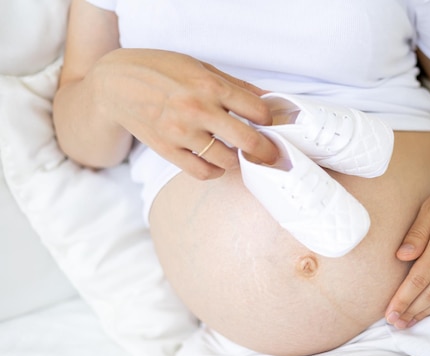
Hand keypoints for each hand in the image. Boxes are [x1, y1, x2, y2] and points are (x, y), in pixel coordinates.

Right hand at [91, 48, 277, 178]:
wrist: (114, 84)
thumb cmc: (159, 71)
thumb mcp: (200, 67)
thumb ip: (235, 85)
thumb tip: (268, 99)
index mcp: (209, 85)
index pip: (257, 110)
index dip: (269, 119)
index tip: (269, 123)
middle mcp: (197, 109)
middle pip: (248, 140)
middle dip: (266, 150)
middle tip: (271, 154)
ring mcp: (181, 133)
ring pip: (227, 160)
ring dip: (239, 161)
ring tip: (240, 155)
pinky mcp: (167, 150)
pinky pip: (202, 172)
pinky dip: (216, 171)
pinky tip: (218, 163)